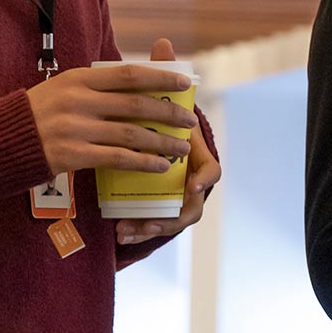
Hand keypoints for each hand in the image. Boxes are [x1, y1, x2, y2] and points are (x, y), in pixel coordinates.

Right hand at [25, 51, 195, 178]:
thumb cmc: (34, 114)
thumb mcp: (60, 88)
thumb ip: (93, 87)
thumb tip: (133, 83)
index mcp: (78, 78)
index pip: (128, 74)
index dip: (160, 76)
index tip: (184, 82)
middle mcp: (78, 100)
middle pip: (135, 104)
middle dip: (168, 112)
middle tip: (191, 119)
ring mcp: (75, 128)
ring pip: (131, 133)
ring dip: (162, 141)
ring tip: (182, 148)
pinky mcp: (72, 155)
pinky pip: (116, 158)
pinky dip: (142, 162)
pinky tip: (159, 166)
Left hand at [114, 120, 218, 244]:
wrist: (146, 122)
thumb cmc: (156, 115)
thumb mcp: (161, 110)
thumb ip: (160, 110)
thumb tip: (149, 99)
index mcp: (196, 157)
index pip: (211, 171)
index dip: (204, 180)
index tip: (190, 186)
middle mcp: (190, 179)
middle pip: (190, 208)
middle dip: (169, 220)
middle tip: (148, 225)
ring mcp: (174, 194)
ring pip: (170, 220)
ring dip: (148, 229)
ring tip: (124, 232)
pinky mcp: (155, 203)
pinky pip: (151, 221)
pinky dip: (137, 229)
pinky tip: (120, 234)